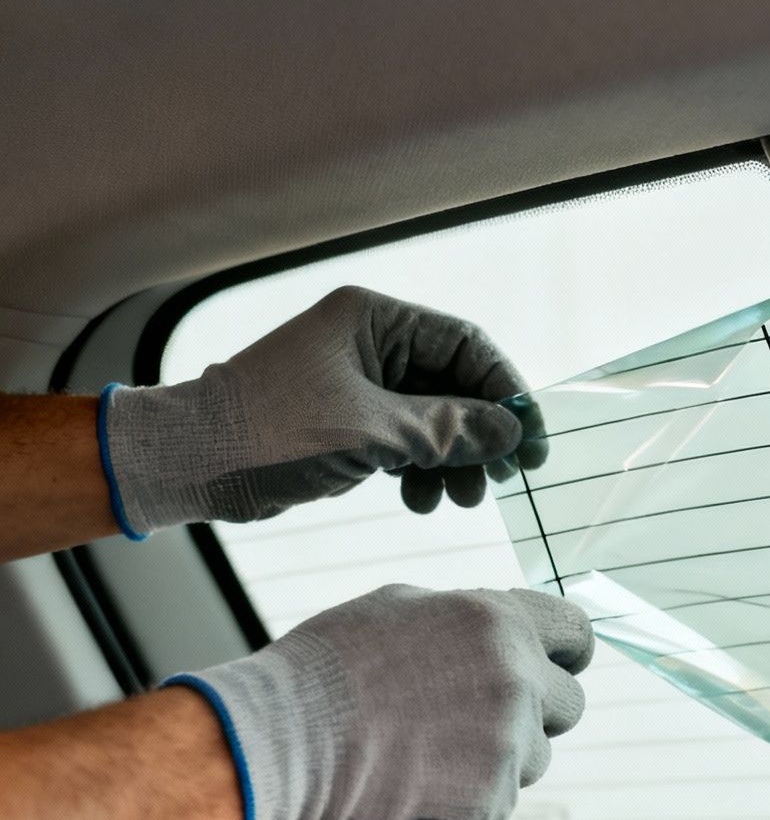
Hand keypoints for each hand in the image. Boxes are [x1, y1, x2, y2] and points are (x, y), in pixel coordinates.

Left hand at [101, 286, 547, 534]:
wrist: (190, 463)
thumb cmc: (270, 431)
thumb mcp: (373, 431)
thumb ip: (449, 429)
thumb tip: (511, 434)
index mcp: (374, 320)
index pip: (466, 345)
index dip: (505, 392)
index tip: (528, 440)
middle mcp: (370, 342)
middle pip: (454, 384)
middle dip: (479, 435)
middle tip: (501, 478)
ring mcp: (358, 382)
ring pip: (433, 417)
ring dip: (452, 460)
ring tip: (458, 499)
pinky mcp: (346, 420)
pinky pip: (405, 439)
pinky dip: (421, 468)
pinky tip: (420, 499)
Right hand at [168, 585, 594, 819]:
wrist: (280, 740)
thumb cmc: (328, 668)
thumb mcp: (402, 607)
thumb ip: (470, 621)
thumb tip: (501, 635)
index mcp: (500, 624)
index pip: (578, 633)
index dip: (564, 651)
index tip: (553, 663)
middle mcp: (517, 683)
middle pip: (569, 704)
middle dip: (535, 711)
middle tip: (476, 716)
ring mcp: (507, 748)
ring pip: (533, 760)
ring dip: (495, 759)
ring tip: (426, 752)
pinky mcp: (487, 805)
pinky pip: (494, 805)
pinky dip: (462, 802)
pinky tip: (410, 785)